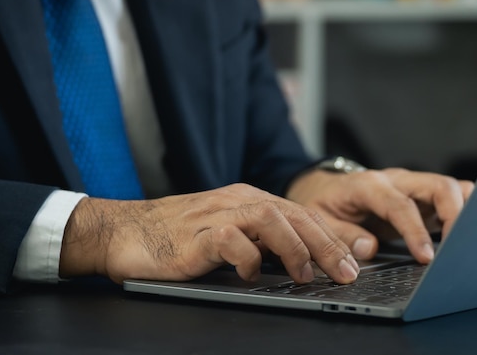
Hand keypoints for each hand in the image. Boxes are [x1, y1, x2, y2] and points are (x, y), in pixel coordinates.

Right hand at [59, 184, 359, 284]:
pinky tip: (250, 273)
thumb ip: (260, 241)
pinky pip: (229, 238)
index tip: (352, 263)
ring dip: (294, 247)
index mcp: (248, 200)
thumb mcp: (228, 234)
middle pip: (293, 214)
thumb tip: (300, 262)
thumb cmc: (177, 237)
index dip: (330, 238)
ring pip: (269, 218)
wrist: (124, 231)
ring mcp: (215, 214)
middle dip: (325, 245)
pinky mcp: (195, 234)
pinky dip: (246, 256)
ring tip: (305, 275)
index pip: (300, 214)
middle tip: (346, 273)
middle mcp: (237, 201)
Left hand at [286, 168, 473, 263]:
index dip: (416, 231)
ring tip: (468, 242)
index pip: (400, 205)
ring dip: (465, 211)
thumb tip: (369, 248)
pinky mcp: (423, 196)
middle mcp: (396, 181)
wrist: (328, 189)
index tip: (427, 257)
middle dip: (455, 215)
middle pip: (438, 186)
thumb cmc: (326, 205)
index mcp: (369, 186)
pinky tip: (466, 234)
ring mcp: (413, 186)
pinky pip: (453, 196)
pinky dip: (465, 211)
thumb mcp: (321, 221)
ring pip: (451, 188)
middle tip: (457, 249)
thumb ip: (342, 235)